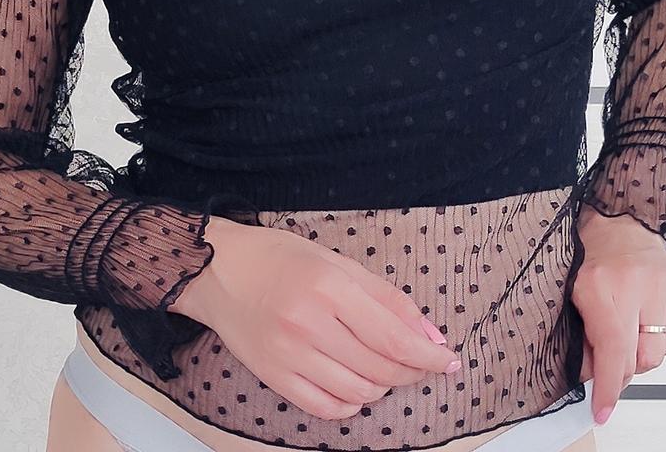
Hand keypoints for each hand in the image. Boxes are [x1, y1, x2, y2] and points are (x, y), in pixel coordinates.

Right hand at [170, 216, 462, 418]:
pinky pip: (325, 408)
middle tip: (422, 363)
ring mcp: (288, 354)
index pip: (393, 336)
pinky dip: (351, 405)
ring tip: (383, 368)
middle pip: (380, 368)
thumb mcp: (337, 261)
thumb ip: (386, 298)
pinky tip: (355, 387)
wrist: (217, 270)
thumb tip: (428, 334)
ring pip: (357, 393)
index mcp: (329, 285)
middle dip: (412, 371)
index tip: (448, 359)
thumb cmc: (279, 257)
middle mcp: (309, 322)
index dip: (427, 355)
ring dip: (382, 386)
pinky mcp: (273, 376)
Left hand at [572, 203, 665, 426]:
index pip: (611, 349)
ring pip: (657, 354)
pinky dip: (655, 339)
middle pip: (637, 359)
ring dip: (639, 354)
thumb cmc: (591, 252)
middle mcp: (634, 287)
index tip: (603, 410)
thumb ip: (581, 335)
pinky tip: (642, 319)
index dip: (608, 386)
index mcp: (599, 286)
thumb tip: (591, 376)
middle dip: (621, 370)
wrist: (621, 219)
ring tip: (626, 330)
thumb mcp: (572, 292)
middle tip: (609, 362)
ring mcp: (662, 288)